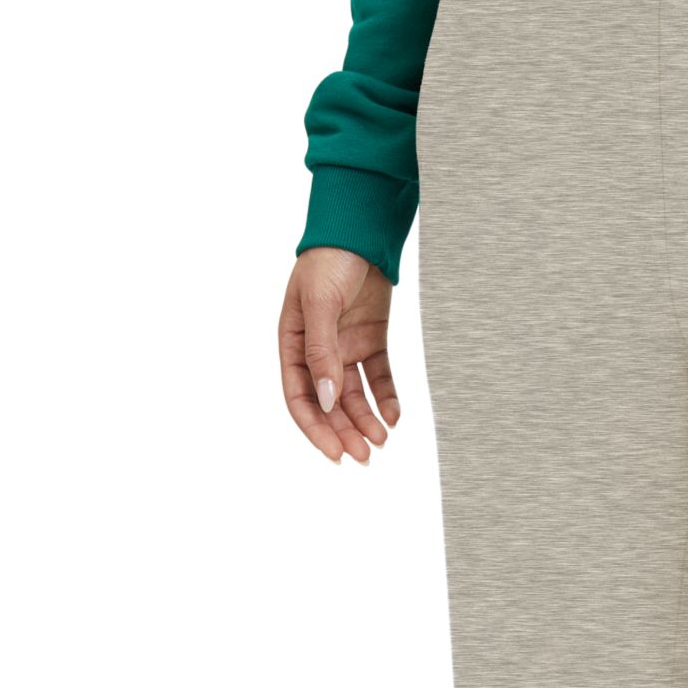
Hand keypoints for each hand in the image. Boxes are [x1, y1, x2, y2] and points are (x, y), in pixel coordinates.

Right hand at [279, 247, 398, 464]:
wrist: (360, 231)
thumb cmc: (329, 261)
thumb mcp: (319, 304)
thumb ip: (321, 352)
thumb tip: (327, 398)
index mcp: (293, 344)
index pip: (300, 397)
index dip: (316, 428)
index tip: (335, 453)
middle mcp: (318, 351)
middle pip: (330, 403)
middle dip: (345, 431)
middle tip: (365, 456)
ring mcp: (345, 347)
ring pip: (355, 396)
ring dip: (366, 420)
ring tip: (381, 440)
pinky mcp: (371, 340)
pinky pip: (378, 377)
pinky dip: (386, 397)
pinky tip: (394, 416)